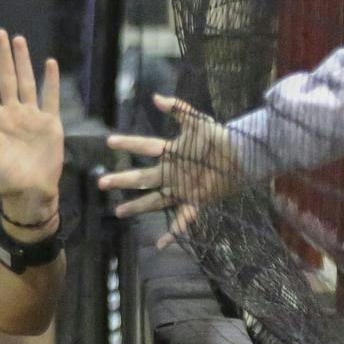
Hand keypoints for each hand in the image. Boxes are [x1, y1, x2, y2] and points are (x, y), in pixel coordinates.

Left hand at [0, 30, 63, 224]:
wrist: (30, 193)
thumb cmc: (2, 179)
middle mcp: (12, 113)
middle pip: (6, 78)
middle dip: (2, 56)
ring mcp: (31, 116)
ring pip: (26, 82)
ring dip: (23, 61)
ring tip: (19, 40)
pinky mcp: (50, 123)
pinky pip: (50, 97)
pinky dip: (50, 81)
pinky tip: (49, 64)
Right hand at [96, 95, 245, 246]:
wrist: (242, 157)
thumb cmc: (220, 138)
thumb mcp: (199, 122)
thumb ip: (179, 109)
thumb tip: (156, 98)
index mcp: (171, 153)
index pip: (144, 147)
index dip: (128, 144)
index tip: (109, 142)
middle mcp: (172, 173)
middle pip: (142, 178)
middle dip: (121, 180)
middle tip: (101, 182)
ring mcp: (181, 190)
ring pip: (153, 200)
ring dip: (136, 206)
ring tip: (118, 211)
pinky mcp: (195, 202)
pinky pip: (181, 219)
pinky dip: (172, 233)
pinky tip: (160, 244)